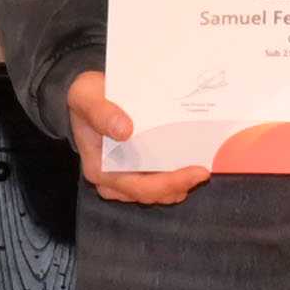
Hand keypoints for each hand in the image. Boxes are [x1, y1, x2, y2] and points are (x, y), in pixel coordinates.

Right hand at [67, 69, 211, 206]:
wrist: (86, 96)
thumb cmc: (86, 97)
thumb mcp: (86, 96)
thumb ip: (101, 113)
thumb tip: (124, 130)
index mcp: (99, 168)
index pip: (138, 187)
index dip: (168, 184)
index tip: (195, 171)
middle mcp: (111, 180)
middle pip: (151, 193)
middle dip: (180, 185)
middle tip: (204, 171)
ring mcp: (123, 178)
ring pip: (156, 192)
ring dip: (179, 184)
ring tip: (201, 169)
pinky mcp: (133, 170)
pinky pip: (156, 181)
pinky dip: (174, 176)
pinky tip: (189, 163)